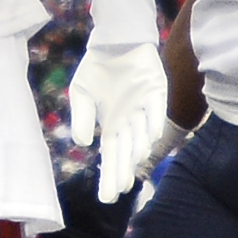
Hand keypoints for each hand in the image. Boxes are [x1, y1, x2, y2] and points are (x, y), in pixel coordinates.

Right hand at [67, 38, 170, 203]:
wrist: (115, 41)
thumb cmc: (97, 69)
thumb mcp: (81, 94)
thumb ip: (82, 119)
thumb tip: (83, 144)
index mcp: (112, 125)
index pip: (111, 155)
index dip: (110, 175)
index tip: (108, 196)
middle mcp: (130, 122)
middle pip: (127, 152)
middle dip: (122, 172)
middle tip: (119, 191)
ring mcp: (144, 108)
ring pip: (142, 134)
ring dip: (138, 149)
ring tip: (134, 164)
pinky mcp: (156, 91)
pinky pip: (156, 110)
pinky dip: (154, 123)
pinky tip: (151, 138)